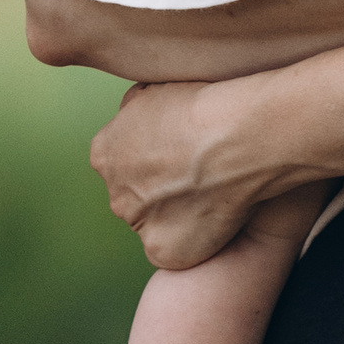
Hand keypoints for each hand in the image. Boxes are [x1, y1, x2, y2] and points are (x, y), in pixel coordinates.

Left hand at [92, 78, 328, 271]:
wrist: (238, 136)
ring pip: (156, 223)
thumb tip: (137, 116)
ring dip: (178, 213)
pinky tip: (217, 213)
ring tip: (213, 191)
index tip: (181, 154)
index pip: (124, 163)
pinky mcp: (163, 252)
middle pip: (137, 196)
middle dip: (162, 189)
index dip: (155, 158)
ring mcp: (137, 224)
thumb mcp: (156, 90)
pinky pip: (176, 249)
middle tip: (199, 174)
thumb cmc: (205, 104)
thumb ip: (137, 111)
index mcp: (104, 153)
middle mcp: (114, 192)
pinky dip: (195, 239)